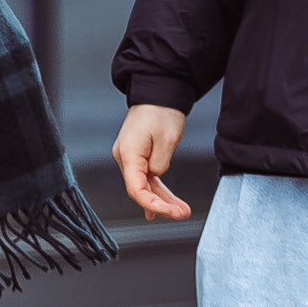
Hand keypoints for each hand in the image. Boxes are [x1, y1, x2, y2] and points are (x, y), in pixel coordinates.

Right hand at [114, 104, 191, 221]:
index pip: (136, 189)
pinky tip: (166, 206)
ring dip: (163, 199)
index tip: (171, 212)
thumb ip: (160, 163)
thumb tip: (156, 175)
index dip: (153, 204)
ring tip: (182, 210)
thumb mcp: (167, 139)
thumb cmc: (161, 111)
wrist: (158, 93)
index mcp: (128, 153)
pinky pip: (147, 178)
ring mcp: (130, 157)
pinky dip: (157, 191)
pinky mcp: (138, 156)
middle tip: (182, 213)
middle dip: (161, 205)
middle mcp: (124, 157)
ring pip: (145, 186)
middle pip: (140, 190)